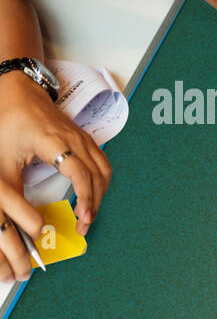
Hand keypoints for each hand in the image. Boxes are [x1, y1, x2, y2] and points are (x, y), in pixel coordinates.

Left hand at [0, 71, 111, 274]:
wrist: (18, 92)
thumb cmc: (9, 120)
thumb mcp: (2, 160)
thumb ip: (13, 190)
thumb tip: (26, 218)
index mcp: (54, 142)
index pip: (81, 173)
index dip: (85, 198)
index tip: (82, 218)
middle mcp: (76, 139)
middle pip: (98, 176)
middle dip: (95, 203)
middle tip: (83, 225)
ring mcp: (84, 138)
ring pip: (104, 171)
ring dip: (101, 194)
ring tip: (88, 214)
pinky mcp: (85, 139)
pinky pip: (102, 164)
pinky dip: (101, 182)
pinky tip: (91, 194)